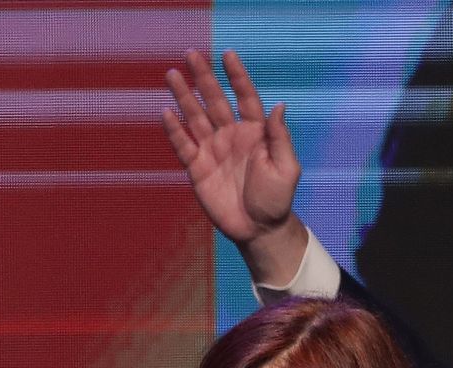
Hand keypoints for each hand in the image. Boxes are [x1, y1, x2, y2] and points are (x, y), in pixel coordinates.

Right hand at [162, 50, 302, 256]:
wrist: (259, 229)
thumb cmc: (277, 199)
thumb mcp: (286, 168)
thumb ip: (279, 137)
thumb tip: (279, 105)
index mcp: (255, 133)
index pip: (244, 97)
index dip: (237, 76)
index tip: (228, 55)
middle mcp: (232, 136)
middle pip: (214, 100)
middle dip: (203, 78)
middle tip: (191, 54)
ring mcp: (213, 150)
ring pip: (195, 117)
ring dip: (184, 96)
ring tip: (171, 74)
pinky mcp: (198, 168)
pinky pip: (183, 145)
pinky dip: (175, 130)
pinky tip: (166, 112)